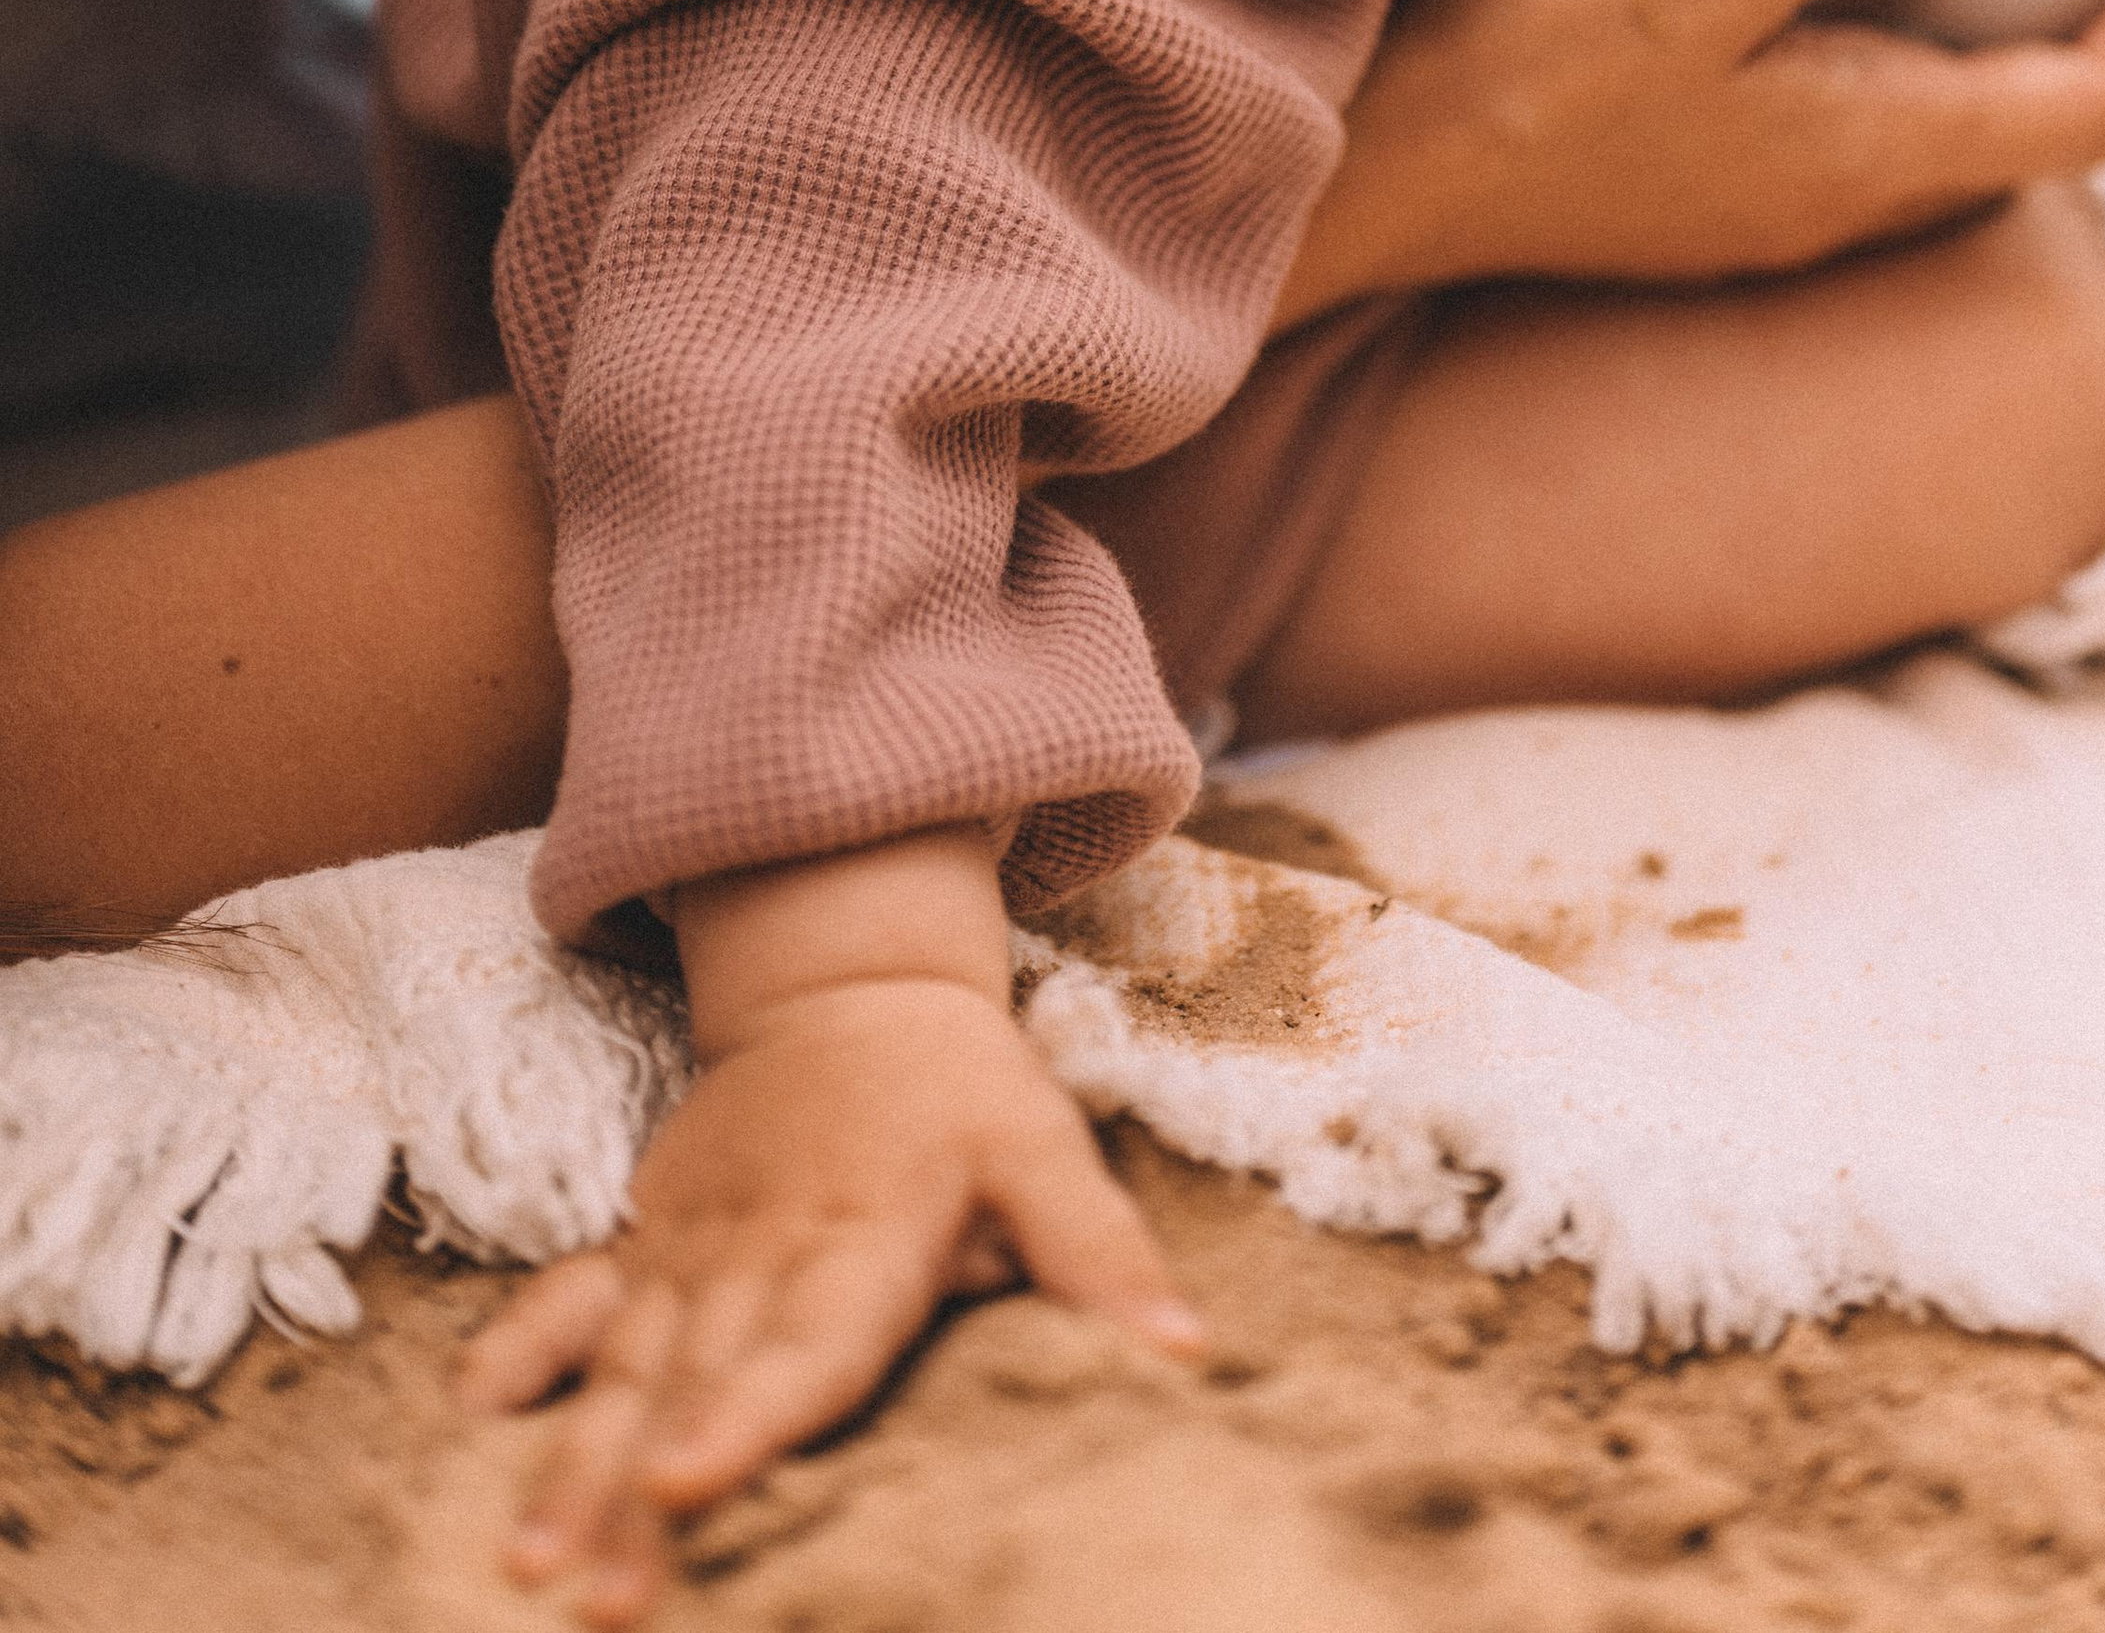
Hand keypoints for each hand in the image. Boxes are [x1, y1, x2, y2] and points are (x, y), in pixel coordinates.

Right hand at [457, 839, 1198, 1626]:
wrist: (852, 982)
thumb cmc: (960, 1085)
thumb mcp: (1044, 1146)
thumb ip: (1099, 1253)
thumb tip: (1185, 1355)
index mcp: (861, 1236)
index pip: (806, 1344)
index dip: (749, 1418)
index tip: (691, 1485)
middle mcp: (759, 1251)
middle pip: (693, 1385)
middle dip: (634, 1498)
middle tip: (593, 1606)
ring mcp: (690, 1247)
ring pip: (621, 1365)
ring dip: (571, 1464)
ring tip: (530, 1564)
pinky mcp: (647, 1235)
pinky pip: (571, 1292)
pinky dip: (521, 1347)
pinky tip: (471, 1417)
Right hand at [1278, 0, 2104, 315]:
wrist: (1353, 150)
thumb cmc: (1532, 39)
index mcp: (1879, 147)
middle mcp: (1833, 201)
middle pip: (2031, 123)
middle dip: (2094, 8)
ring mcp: (1750, 203)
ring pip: (1933, 123)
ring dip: (1984, 22)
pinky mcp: (1678, 181)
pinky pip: (1839, 113)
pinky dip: (1885, 31)